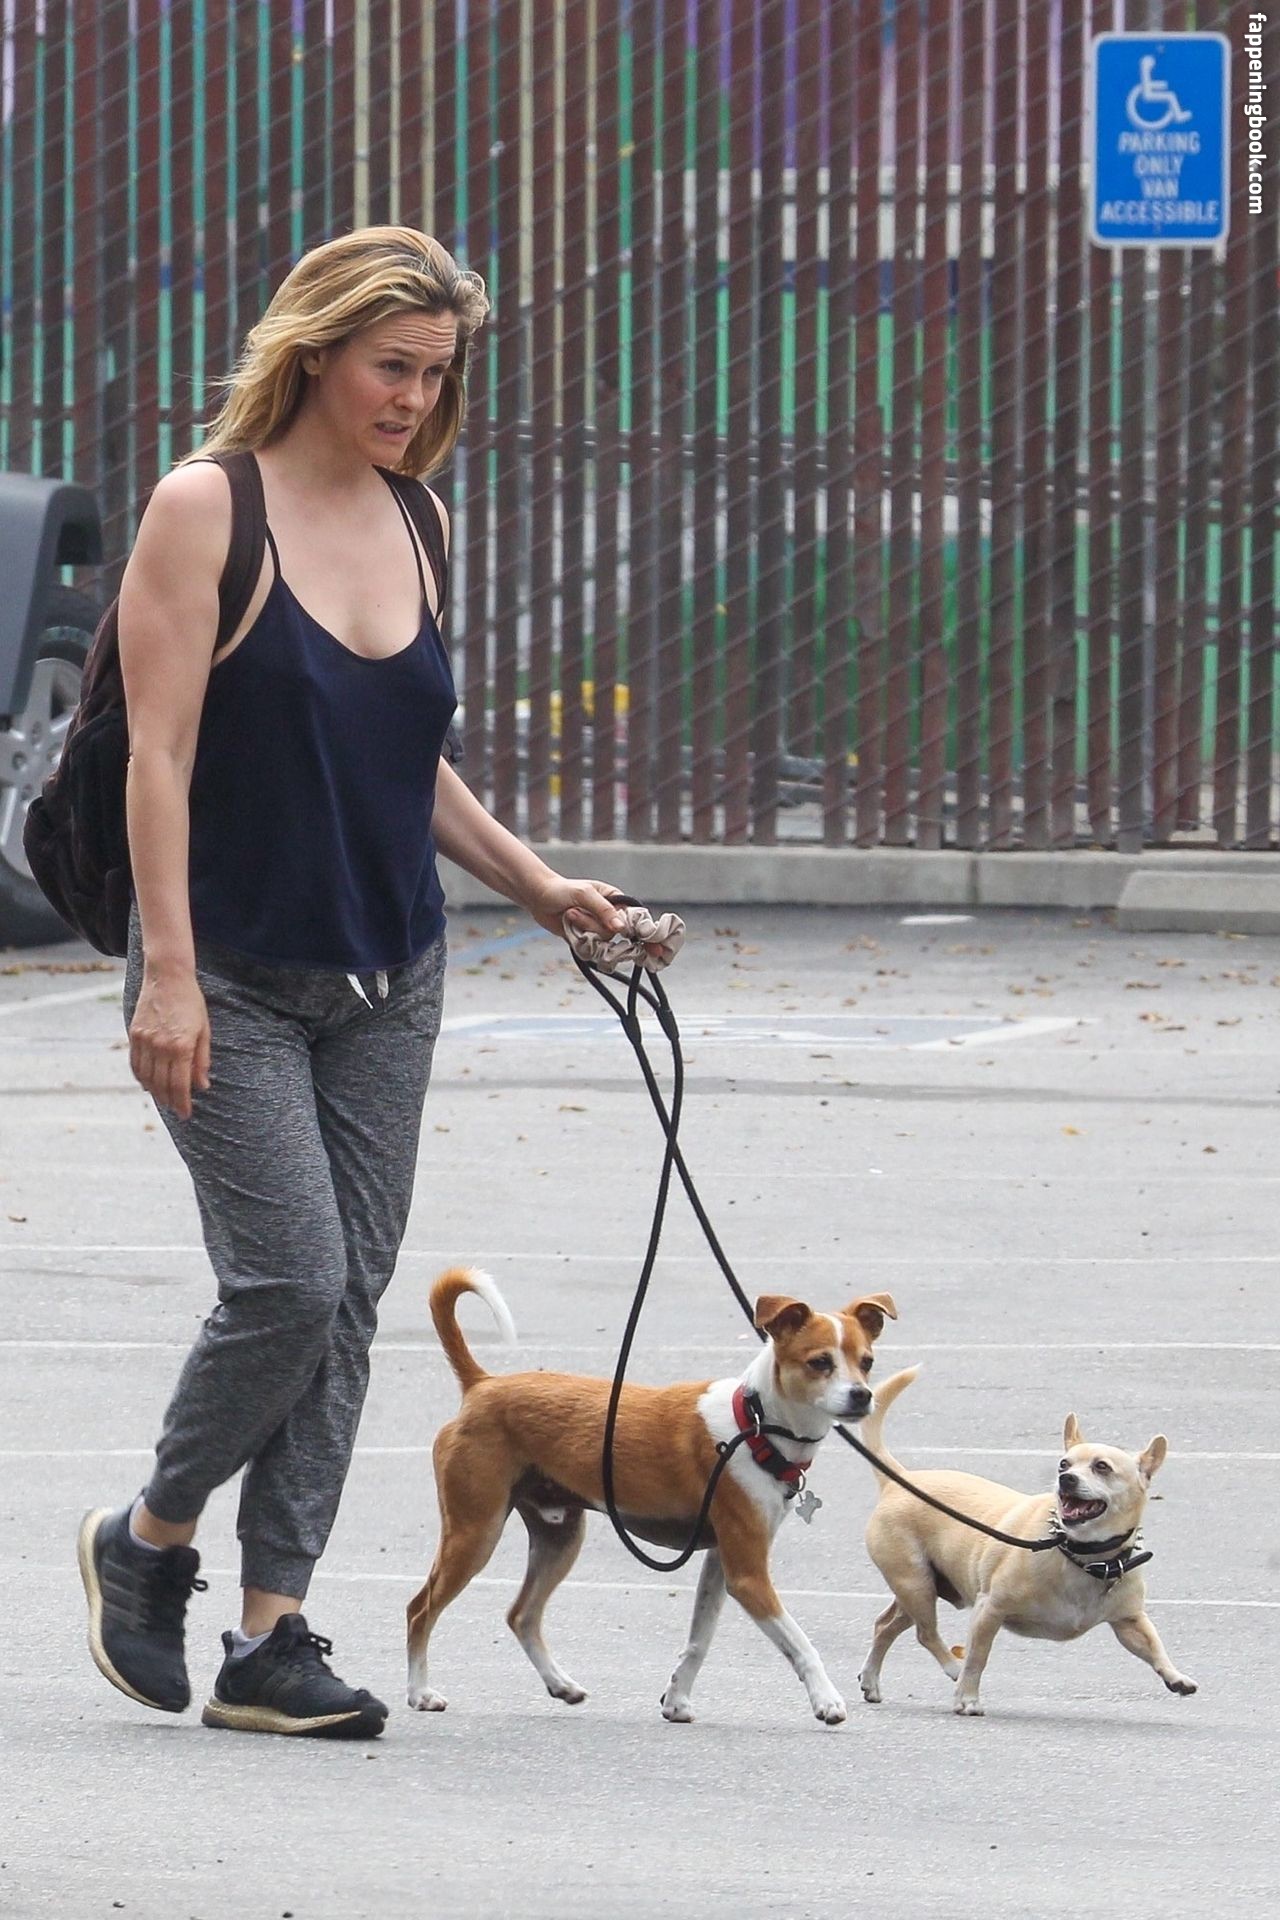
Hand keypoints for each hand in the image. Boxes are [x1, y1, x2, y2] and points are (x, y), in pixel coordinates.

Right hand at [129, 966, 211, 1120]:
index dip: (182, 1103)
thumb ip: (202, 1060)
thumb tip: (202, 1085)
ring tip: (164, 1099)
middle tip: (177, 1110)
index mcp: (181, 1046)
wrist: (167, 977)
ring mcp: (144, 1041)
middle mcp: (160, 1046)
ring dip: (155, 1092)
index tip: (185, 1114)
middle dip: (170, 1101)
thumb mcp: (204, 1030)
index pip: (179, 1085)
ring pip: (146, 1077)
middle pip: (162, 1084)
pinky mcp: (134, 1034)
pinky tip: (148, 1083)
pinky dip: (141, 1077)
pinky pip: (135, 1063)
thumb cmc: (191, 1002)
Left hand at [522, 873, 627, 944]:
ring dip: (581, 931)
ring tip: (569, 916)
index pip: (632, 917)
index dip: (630, 927)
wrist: (539, 899)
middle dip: (591, 925)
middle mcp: (609, 916)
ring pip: (599, 943)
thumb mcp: (584, 894)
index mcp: (615, 900)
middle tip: (574, 912)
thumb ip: (604, 909)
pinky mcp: (586, 940)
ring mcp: (597, 929)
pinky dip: (577, 941)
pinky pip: (589, 950)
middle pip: (612, 934)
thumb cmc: (561, 890)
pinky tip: (569, 928)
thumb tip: (621, 927)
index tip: (619, 930)